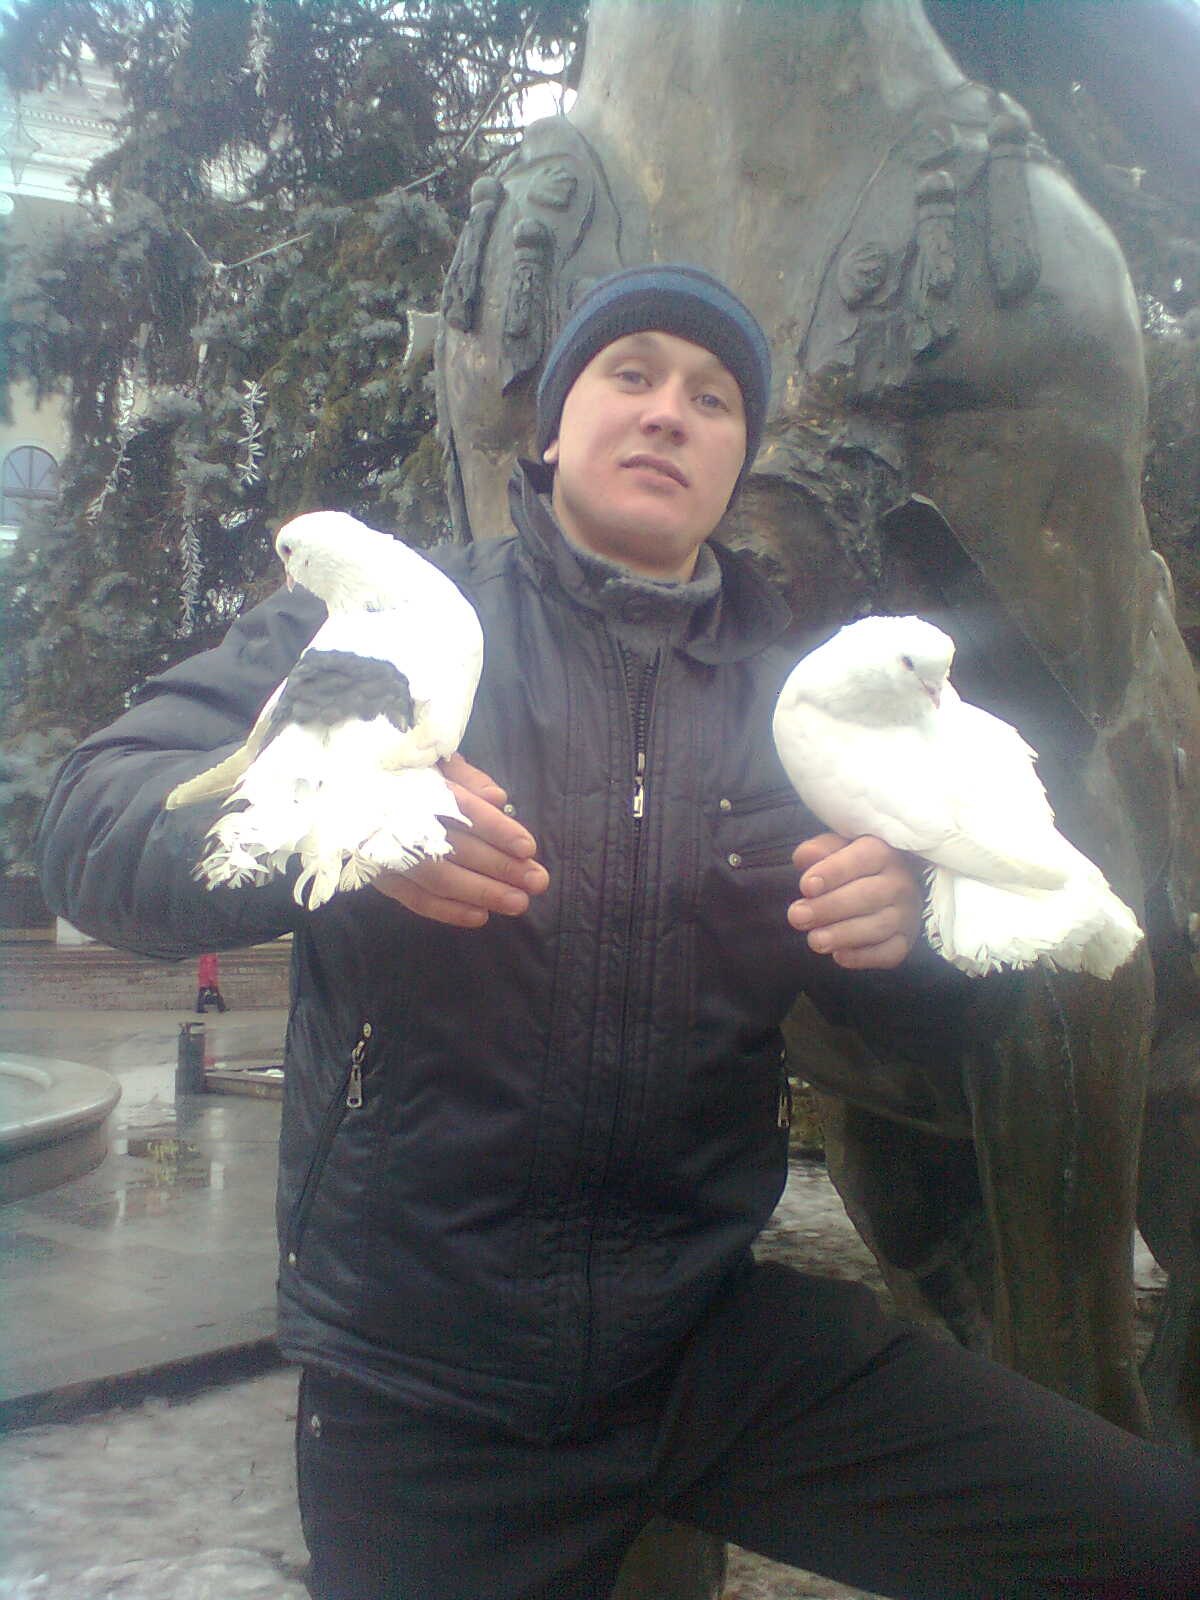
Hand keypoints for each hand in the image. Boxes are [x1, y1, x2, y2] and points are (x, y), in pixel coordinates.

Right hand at [372, 754, 548, 927]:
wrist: (342, 788)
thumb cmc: (399, 772)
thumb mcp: (432, 760)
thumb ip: (467, 777)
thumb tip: (498, 800)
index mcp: (416, 785)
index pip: (462, 808)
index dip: (497, 829)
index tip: (528, 847)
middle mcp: (400, 820)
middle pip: (457, 847)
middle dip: (501, 867)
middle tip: (537, 881)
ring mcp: (387, 852)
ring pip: (439, 878)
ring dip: (481, 893)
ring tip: (518, 903)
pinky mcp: (378, 876)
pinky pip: (414, 899)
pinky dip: (448, 911)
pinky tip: (480, 917)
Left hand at [787, 833, 921, 969]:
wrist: (888, 891)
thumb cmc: (853, 867)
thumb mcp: (837, 849)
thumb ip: (820, 849)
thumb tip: (805, 857)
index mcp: (883, 852)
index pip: (861, 859)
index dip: (833, 872)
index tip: (806, 886)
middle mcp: (900, 883)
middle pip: (867, 895)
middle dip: (829, 907)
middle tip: (797, 916)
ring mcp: (906, 914)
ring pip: (878, 926)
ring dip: (843, 934)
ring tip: (814, 940)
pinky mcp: (905, 941)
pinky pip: (889, 952)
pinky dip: (863, 957)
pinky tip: (838, 955)